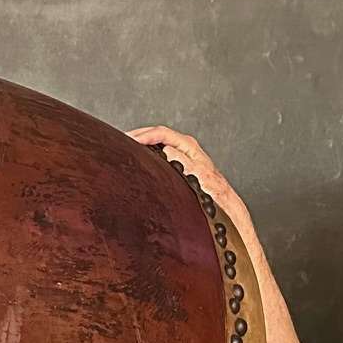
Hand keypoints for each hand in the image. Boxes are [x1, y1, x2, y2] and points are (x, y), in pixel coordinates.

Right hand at [126, 125, 244, 219]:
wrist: (224, 209)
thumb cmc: (214, 194)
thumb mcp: (200, 175)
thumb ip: (184, 161)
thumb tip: (166, 150)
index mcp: (188, 146)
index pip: (161, 133)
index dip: (143, 135)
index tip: (127, 140)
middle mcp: (184, 148)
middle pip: (156, 135)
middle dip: (138, 137)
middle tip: (119, 142)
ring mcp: (180, 157)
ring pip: (156, 145)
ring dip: (141, 146)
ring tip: (125, 150)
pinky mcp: (178, 169)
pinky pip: (158, 156)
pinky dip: (146, 156)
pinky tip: (138, 164)